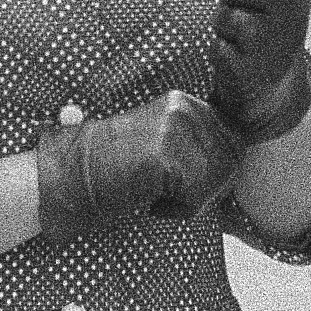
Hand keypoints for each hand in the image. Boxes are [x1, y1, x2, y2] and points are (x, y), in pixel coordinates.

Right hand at [35, 91, 241, 239]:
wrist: (71, 177)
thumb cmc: (117, 171)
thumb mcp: (162, 146)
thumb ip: (196, 145)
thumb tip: (239, 157)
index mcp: (184, 101)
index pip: (234, 140)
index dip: (218, 172)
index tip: (186, 185)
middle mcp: (182, 107)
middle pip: (230, 159)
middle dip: (209, 188)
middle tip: (171, 197)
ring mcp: (173, 127)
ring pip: (216, 179)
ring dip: (193, 201)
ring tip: (158, 198)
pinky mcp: (165, 153)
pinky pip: (197, 195)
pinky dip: (178, 210)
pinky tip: (151, 203)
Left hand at [196, 0, 310, 144]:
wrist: (270, 84)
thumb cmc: (258, 21)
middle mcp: (294, 11)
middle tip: (241, 4)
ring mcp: (275, 41)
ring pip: (231, 12)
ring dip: (224, 17)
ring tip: (237, 29)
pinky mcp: (252, 67)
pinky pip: (219, 42)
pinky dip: (218, 44)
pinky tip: (235, 53)